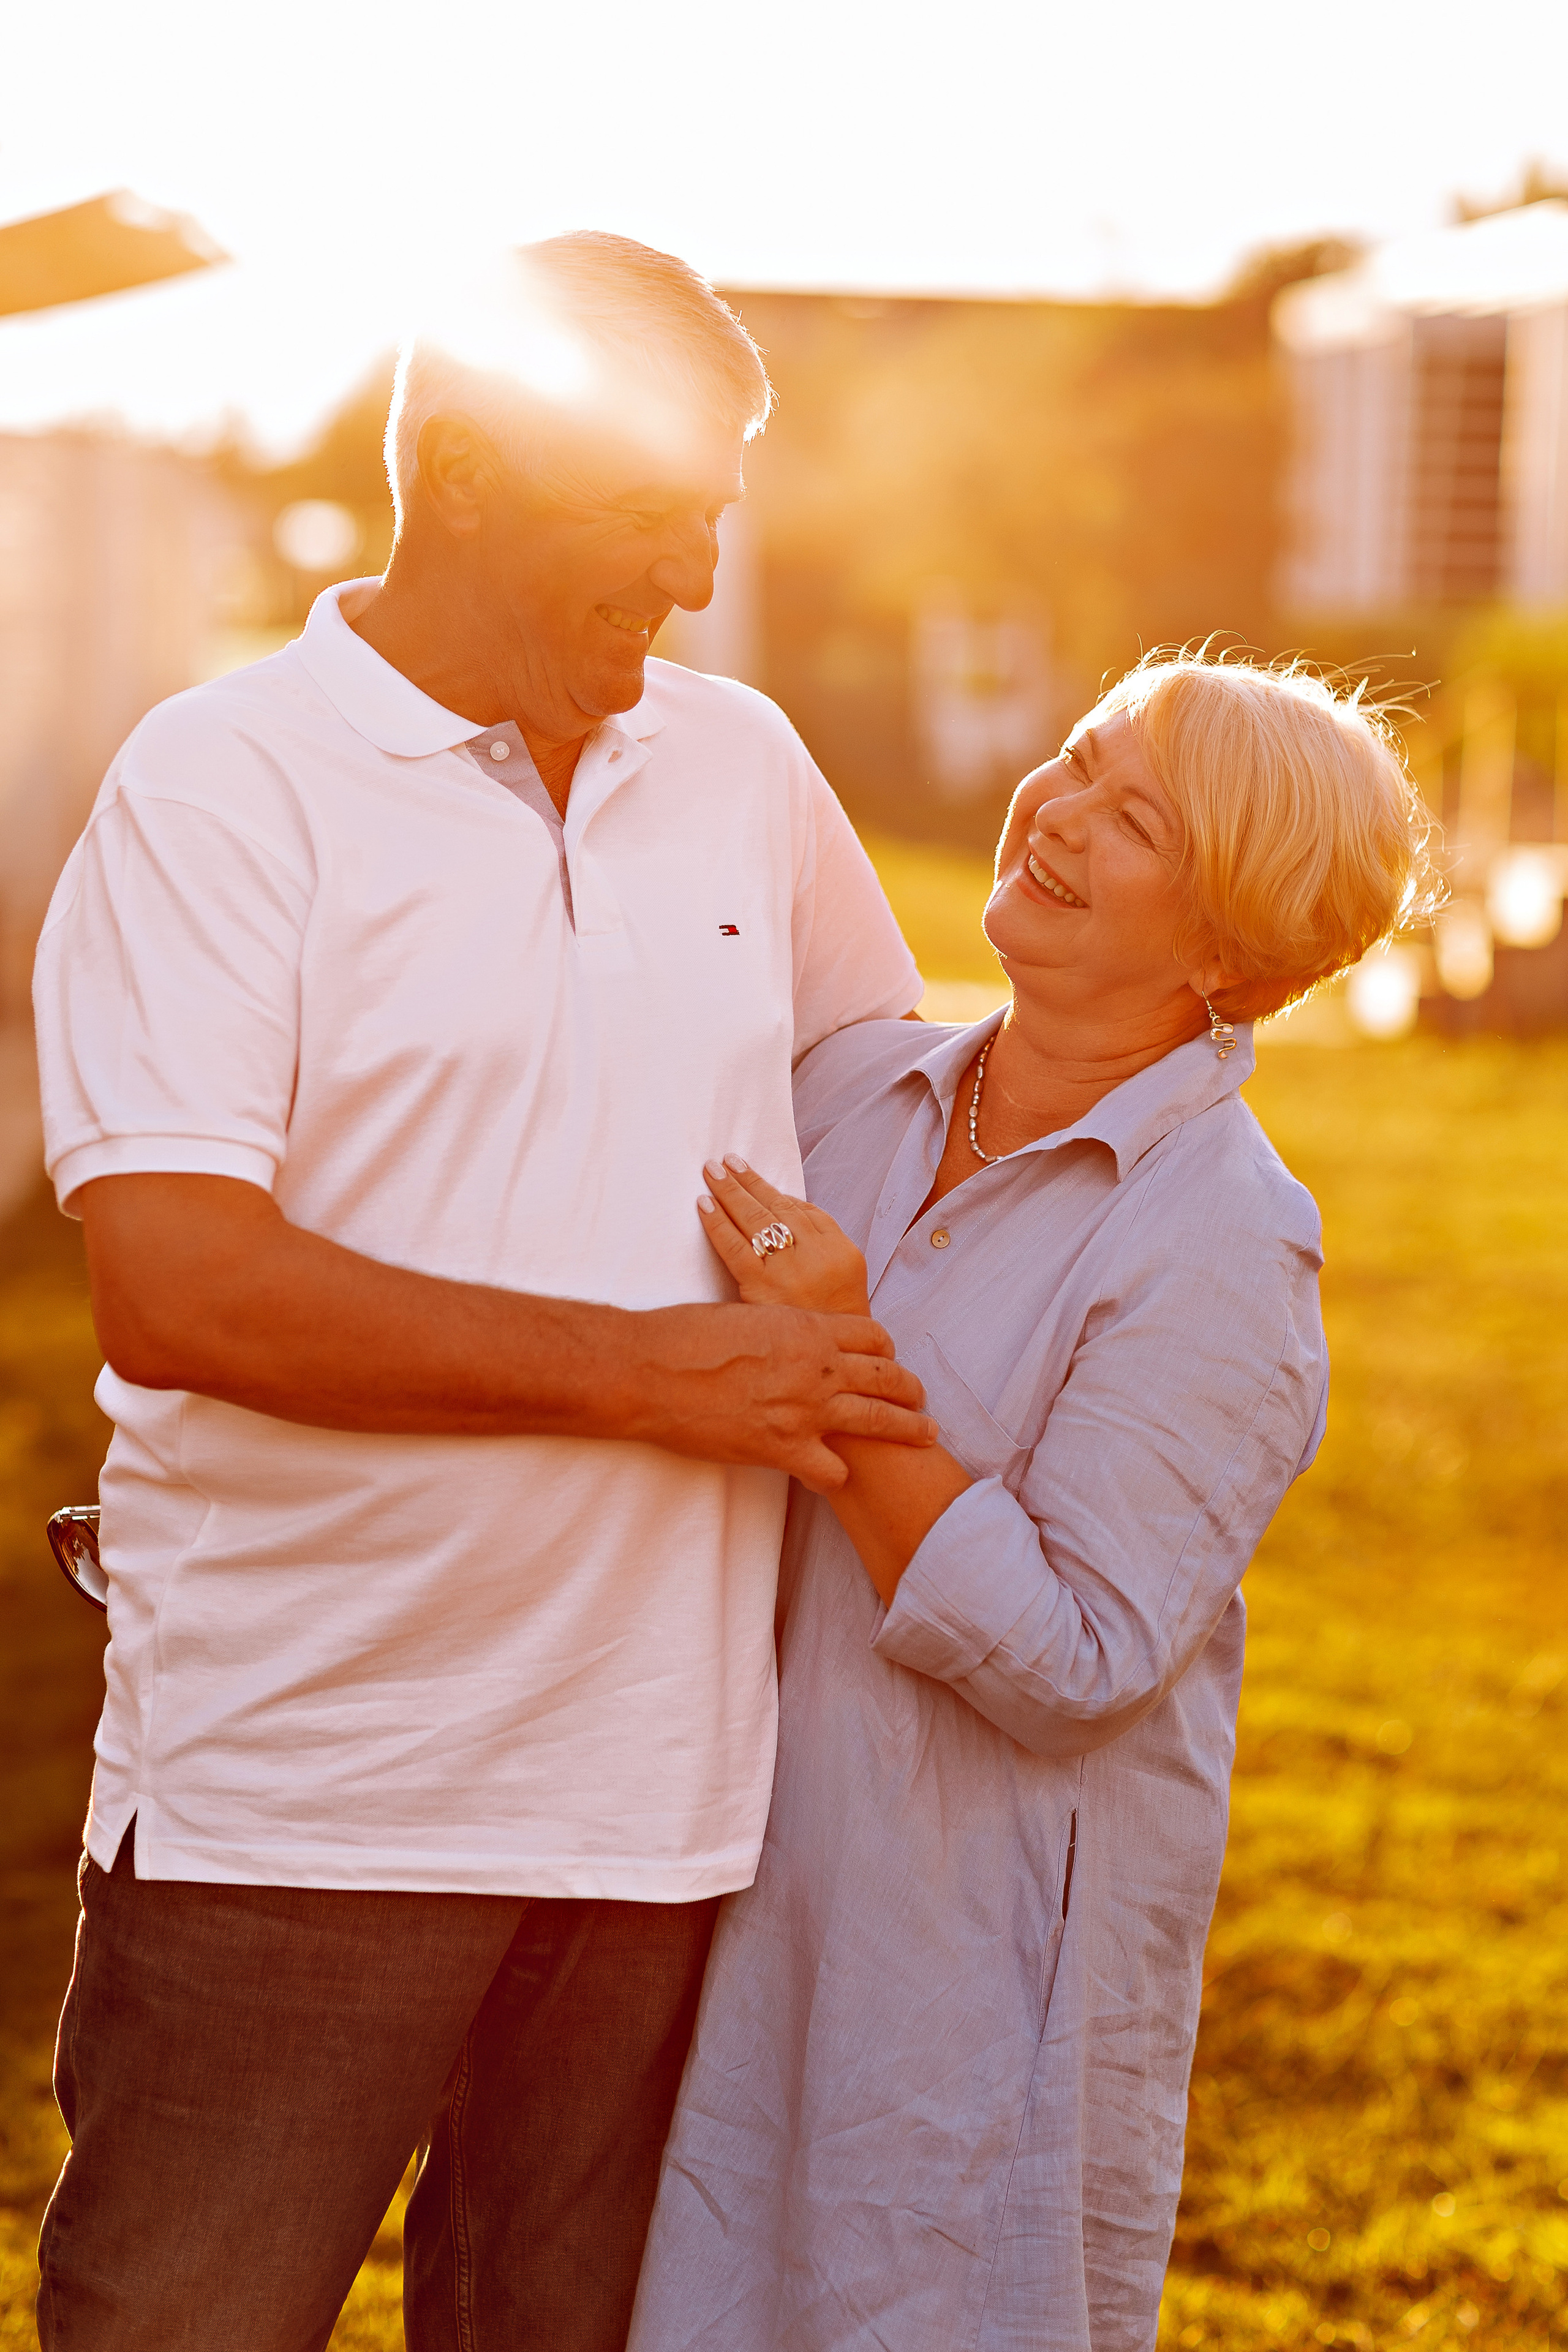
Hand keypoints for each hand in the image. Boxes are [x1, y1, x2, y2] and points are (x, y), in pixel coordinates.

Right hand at [626, 1298, 933, 1492]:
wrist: (650, 1371)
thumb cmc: (687, 1336)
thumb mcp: (748, 1314)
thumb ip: (783, 1327)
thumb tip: (794, 1336)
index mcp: (808, 1328)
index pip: (872, 1334)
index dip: (886, 1347)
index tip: (889, 1356)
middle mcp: (817, 1367)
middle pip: (886, 1375)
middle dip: (910, 1389)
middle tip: (922, 1399)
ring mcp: (805, 1410)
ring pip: (877, 1420)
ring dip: (907, 1429)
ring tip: (925, 1436)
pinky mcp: (783, 1449)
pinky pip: (833, 1472)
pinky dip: (837, 1477)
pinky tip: (836, 1477)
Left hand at [700, 1158, 870, 1315]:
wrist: (834, 1367)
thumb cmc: (833, 1325)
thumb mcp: (844, 1281)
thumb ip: (820, 1245)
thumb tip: (783, 1211)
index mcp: (844, 1251)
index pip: (807, 1210)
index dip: (777, 1192)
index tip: (755, 1178)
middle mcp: (820, 1255)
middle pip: (779, 1208)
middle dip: (750, 1182)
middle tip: (726, 1161)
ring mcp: (792, 1270)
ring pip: (757, 1219)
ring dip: (732, 1191)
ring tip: (712, 1171)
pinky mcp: (763, 1287)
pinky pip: (735, 1246)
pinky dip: (718, 1223)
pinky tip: (704, 1205)